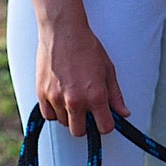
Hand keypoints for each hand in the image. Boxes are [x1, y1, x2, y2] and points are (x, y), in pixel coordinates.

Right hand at [33, 0, 128, 135]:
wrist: (63, 32)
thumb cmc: (88, 48)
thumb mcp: (108, 70)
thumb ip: (115, 95)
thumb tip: (124, 113)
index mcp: (95, 95)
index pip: (104, 127)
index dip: (107, 124)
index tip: (105, 119)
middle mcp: (75, 101)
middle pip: (79, 132)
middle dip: (86, 125)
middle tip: (88, 110)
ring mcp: (56, 98)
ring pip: (63, 122)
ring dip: (70, 115)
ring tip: (74, 96)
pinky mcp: (41, 94)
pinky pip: (48, 115)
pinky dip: (55, 111)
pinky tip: (61, 97)